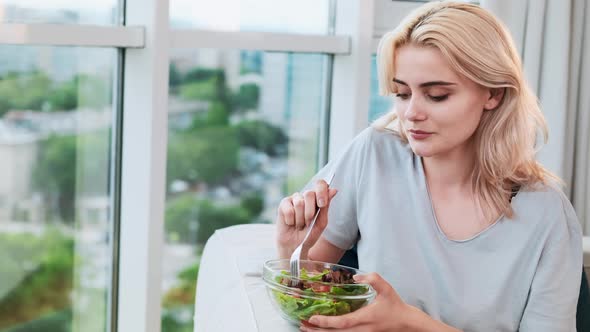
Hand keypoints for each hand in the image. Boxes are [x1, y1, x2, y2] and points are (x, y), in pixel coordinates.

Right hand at [276, 179, 337, 258]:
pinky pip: (289, 209)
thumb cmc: (309, 234)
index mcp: (317, 198)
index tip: (321, 204)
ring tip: (299, 225)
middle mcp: (306, 196)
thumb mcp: (321, 223)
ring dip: (300, 219)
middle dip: (310, 212)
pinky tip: (291, 223)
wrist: (295, 245)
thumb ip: (326, 206)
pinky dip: (291, 221)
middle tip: (308, 223)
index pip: (320, 184)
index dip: (321, 191)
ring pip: (299, 203)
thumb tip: (334, 189)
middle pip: (309, 193)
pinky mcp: (284, 204)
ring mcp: (294, 199)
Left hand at [299, 273, 413, 331]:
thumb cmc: (395, 305)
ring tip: (307, 329)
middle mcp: (362, 330)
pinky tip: (323, 330)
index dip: (327, 322)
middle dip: (318, 330)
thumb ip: (373, 279)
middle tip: (302, 325)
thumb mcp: (386, 288)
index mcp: (365, 318)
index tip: (312, 318)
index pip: (343, 322)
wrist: (406, 323)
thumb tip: (356, 277)